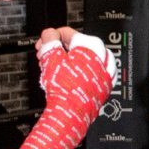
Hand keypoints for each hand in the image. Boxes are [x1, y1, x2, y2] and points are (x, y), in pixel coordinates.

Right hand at [19, 28, 117, 148]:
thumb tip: (50, 34)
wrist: (71, 114)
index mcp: (91, 46)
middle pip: (77, 46)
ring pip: (85, 60)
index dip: (51, 37)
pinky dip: (80, 73)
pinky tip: (69, 77)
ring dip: (69, 61)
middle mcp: (102, 58)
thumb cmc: (64, 89)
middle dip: (58, 50)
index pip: (68, 33)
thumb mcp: (51, 58)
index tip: (43, 42)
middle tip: (46, 56)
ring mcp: (105, 73)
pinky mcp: (104, 87)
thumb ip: (50, 41)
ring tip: (55, 67)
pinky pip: (92, 74)